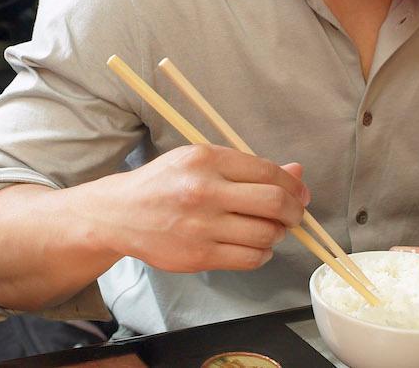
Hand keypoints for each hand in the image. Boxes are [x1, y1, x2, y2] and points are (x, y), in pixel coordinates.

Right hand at [87, 144, 309, 272]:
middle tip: (294, 214)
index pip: (267, 172)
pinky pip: (249, 259)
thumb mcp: (200, 161)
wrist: (120, 214)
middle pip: (273, 203)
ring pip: (265, 234)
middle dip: (294, 211)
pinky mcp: (199, 256)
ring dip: (278, 233)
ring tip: (271, 229)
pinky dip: (263, 253)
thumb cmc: (164, 184)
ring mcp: (201, 226)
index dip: (293, 185)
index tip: (299, 192)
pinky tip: (255, 245)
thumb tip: (296, 173)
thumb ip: (248, 167)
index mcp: (206, 160)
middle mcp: (204, 191)